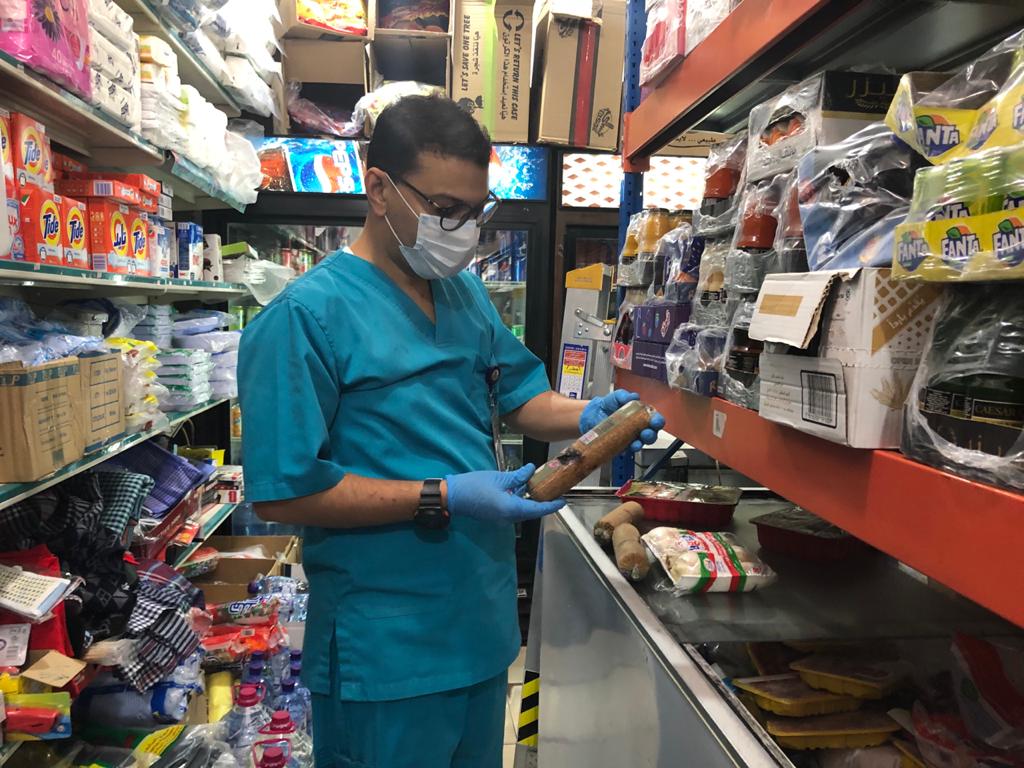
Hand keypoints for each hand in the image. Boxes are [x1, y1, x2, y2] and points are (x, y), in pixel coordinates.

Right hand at [445, 464, 564, 522]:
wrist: (453, 496)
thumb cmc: (473, 486)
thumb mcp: (499, 478)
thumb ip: (518, 476)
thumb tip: (531, 470)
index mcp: (510, 508)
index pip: (537, 509)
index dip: (551, 506)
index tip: (562, 501)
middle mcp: (508, 517)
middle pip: (531, 512)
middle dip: (543, 503)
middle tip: (553, 491)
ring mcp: (501, 518)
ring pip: (523, 511)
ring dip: (532, 502)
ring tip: (541, 488)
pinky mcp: (496, 515)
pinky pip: (514, 510)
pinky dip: (521, 502)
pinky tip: (524, 490)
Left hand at [580, 389, 665, 451]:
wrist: (591, 414)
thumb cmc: (607, 405)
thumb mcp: (615, 397)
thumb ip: (624, 396)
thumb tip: (633, 396)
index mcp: (641, 414)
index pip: (654, 419)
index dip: (657, 421)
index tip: (655, 421)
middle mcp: (638, 427)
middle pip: (651, 434)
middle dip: (651, 434)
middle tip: (646, 432)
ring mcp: (630, 437)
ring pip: (641, 443)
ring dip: (640, 444)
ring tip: (637, 442)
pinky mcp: (621, 445)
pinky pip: (627, 449)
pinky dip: (627, 449)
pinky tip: (627, 446)